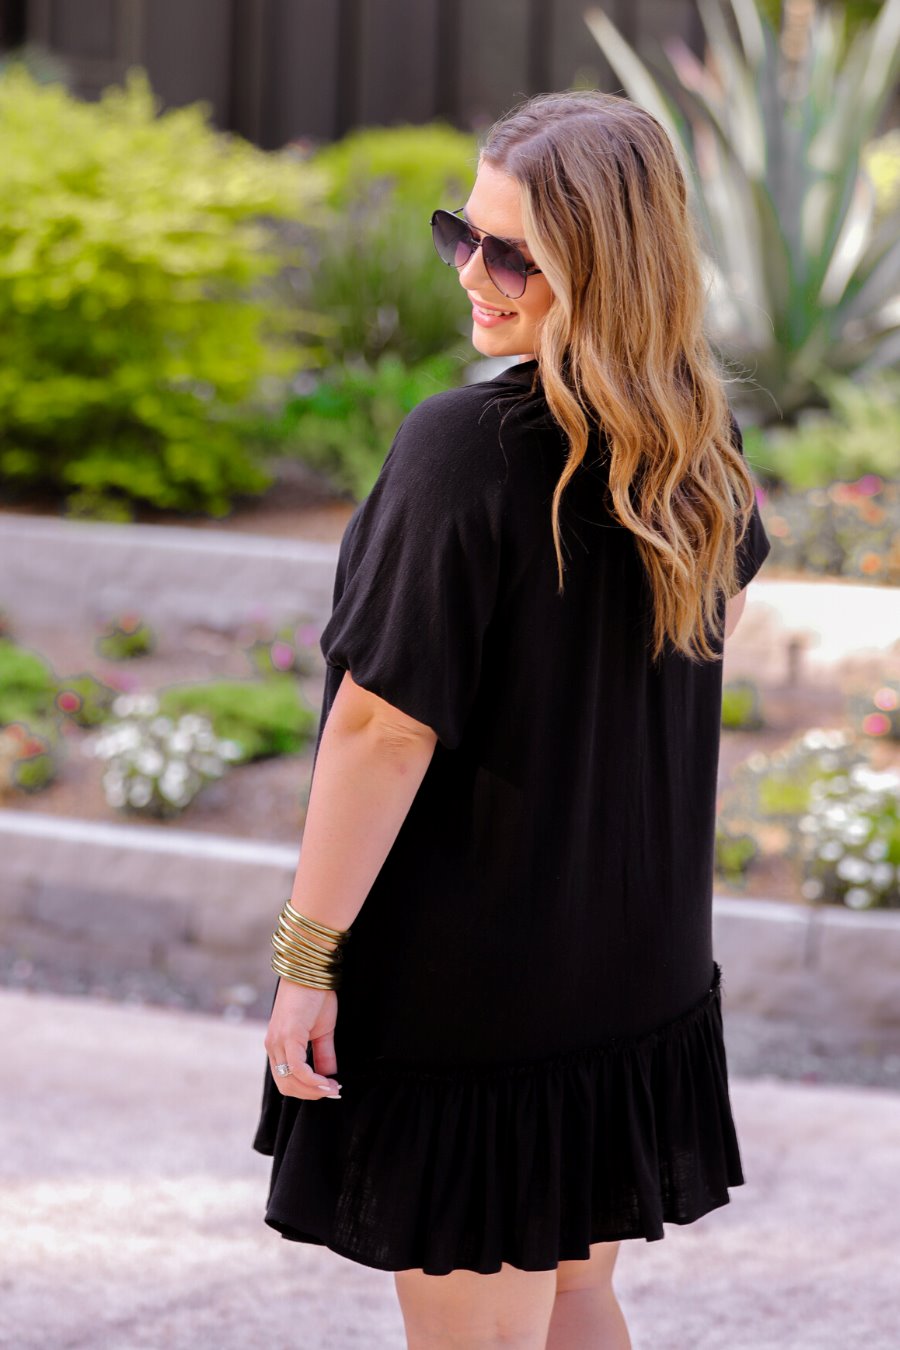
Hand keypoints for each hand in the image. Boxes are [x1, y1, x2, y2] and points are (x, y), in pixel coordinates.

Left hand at [264, 978, 341, 1099]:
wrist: (311, 971)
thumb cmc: (315, 996)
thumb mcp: (322, 1030)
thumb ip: (324, 1054)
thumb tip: (330, 1076)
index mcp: (277, 1045)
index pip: (286, 1080)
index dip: (307, 1091)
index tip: (330, 1090)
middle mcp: (273, 1046)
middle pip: (286, 1086)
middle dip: (310, 1095)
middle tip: (332, 1092)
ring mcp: (277, 1042)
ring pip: (289, 1080)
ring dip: (312, 1090)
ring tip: (333, 1088)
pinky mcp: (288, 1036)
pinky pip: (297, 1068)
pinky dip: (312, 1079)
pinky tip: (327, 1080)